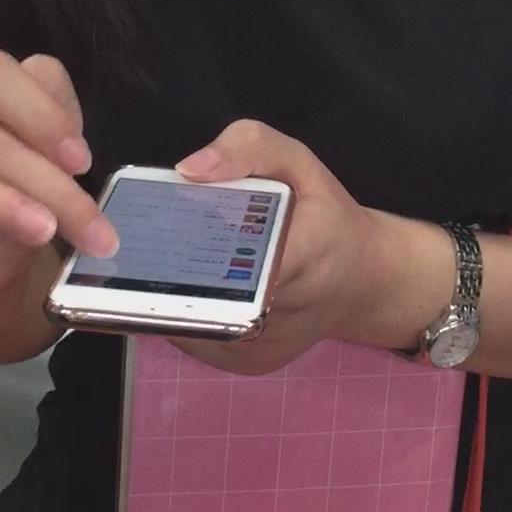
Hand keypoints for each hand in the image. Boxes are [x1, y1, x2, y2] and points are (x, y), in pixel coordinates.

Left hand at [175, 120, 452, 375]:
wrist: (363, 281)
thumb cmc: (328, 218)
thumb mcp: (299, 162)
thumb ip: (248, 147)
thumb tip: (188, 170)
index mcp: (302, 256)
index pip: (234, 256)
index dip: (191, 243)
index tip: (161, 224)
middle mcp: (281, 314)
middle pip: (203, 293)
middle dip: (169, 265)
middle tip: (148, 238)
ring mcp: (260, 348)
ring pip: (190, 318)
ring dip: (172, 288)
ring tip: (164, 257)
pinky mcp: (247, 363)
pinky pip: (197, 334)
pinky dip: (186, 306)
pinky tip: (190, 282)